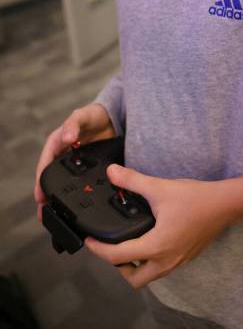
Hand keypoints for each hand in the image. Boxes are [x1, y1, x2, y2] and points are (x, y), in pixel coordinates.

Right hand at [34, 103, 114, 219]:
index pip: (44, 166)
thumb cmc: (93, 115)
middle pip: (52, 179)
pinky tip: (79, 204)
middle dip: (47, 196)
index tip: (40, 196)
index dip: (41, 182)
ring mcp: (74, 163)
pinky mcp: (87, 169)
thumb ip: (73, 124)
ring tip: (56, 215)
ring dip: (59, 198)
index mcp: (56, 143)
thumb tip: (67, 137)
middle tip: (45, 213)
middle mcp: (63, 155)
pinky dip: (77, 193)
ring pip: (64, 183)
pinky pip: (80, 183)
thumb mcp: (82, 116)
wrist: (113, 118)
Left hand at [85, 165, 231, 288]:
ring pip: (149, 276)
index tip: (89, 242)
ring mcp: (177, 262)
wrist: (225, 204)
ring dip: (136, 266)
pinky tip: (150, 241)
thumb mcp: (160, 187)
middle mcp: (166, 261)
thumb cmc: (196, 198)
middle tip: (111, 249)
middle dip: (118, 268)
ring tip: (128, 245)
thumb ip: (132, 180)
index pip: (118, 257)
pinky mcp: (186, 257)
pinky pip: (162, 268)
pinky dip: (150, 261)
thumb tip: (112, 173)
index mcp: (156, 246)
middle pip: (134, 280)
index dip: (98, 250)